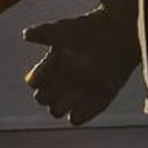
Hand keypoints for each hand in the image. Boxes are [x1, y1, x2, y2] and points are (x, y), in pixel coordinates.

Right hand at [20, 6, 139, 124]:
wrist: (121, 32)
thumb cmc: (91, 29)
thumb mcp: (66, 30)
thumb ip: (45, 33)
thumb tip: (26, 35)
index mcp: (53, 65)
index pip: (34, 82)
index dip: (37, 79)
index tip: (47, 70)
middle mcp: (63, 80)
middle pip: (43, 99)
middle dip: (47, 95)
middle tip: (59, 85)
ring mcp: (80, 92)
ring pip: (58, 111)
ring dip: (62, 106)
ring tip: (73, 93)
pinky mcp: (98, 100)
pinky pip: (79, 118)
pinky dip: (79, 115)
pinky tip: (84, 103)